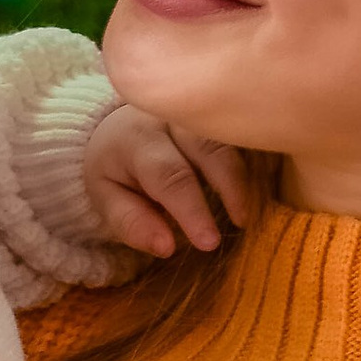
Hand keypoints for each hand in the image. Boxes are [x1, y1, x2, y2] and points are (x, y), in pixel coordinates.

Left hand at [82, 101, 250, 258]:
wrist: (121, 129)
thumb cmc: (116, 171)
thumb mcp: (107, 199)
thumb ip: (132, 223)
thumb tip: (167, 247)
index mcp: (137, 138)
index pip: (169, 174)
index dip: (191, 210)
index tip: (209, 242)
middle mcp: (171, 117)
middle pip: (208, 147)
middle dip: (228, 186)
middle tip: (241, 224)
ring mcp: (199, 113)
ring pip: (230, 139)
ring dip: (242, 178)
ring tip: (245, 216)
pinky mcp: (218, 117)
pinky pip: (242, 136)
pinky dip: (251, 165)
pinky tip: (253, 194)